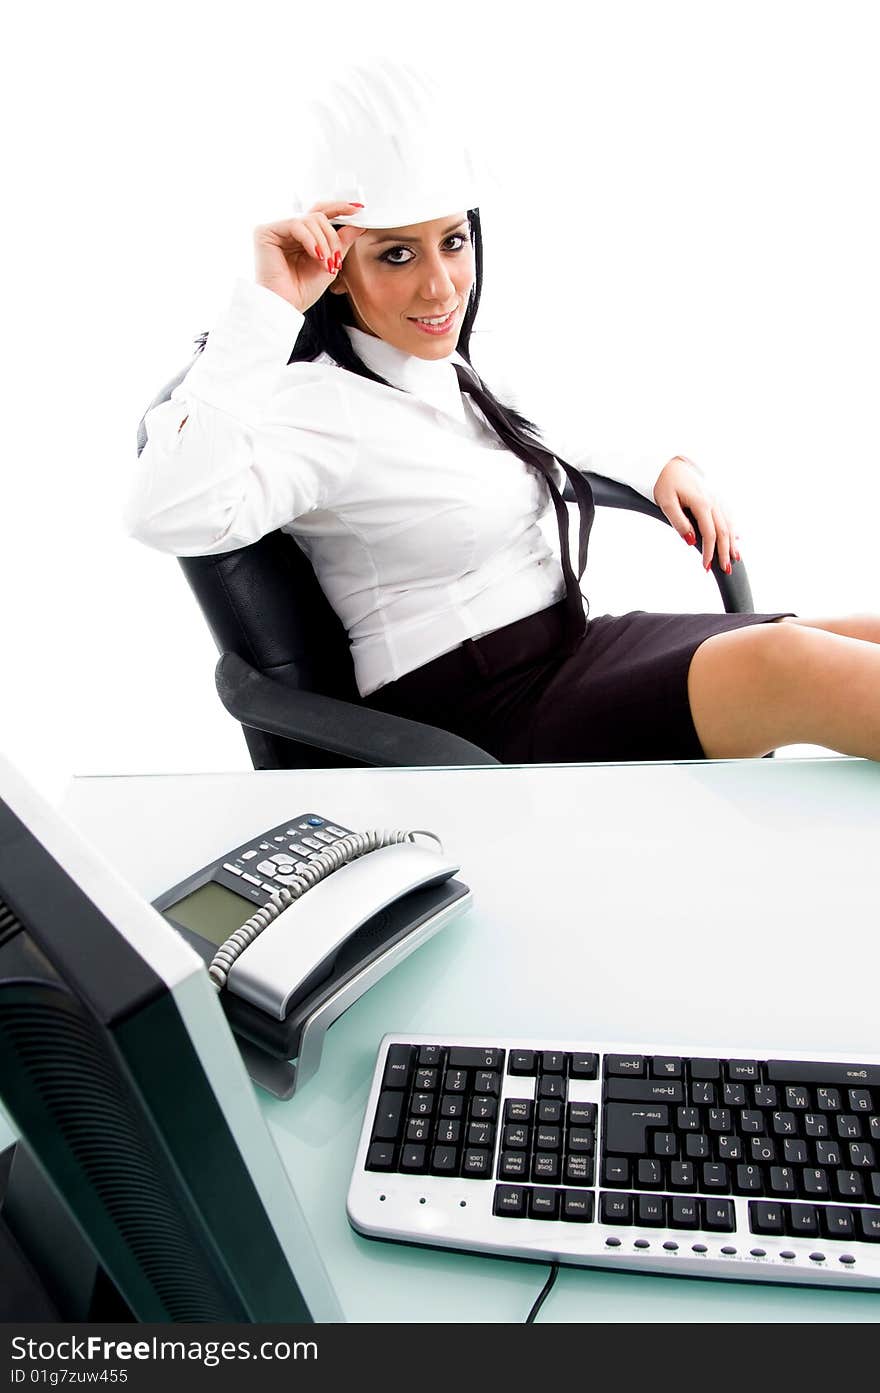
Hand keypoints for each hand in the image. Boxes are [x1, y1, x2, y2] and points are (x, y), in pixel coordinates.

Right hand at [253, 201, 366, 312]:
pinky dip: (310, 240)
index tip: (357, 210)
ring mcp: (277, 230)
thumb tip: (357, 226)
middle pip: (318, 215)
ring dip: (323, 242)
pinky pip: (296, 224)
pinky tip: (315, 254)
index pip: (321, 213)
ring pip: (310, 219)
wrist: (286, 307)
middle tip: (336, 257)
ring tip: (324, 262)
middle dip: (332, 236)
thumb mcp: (330, 262)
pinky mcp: (265, 232)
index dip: (339, 208)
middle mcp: (288, 230)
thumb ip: (342, 242)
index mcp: (302, 236)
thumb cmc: (301, 291)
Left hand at [653, 455, 740, 573]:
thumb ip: (679, 522)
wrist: (670, 462)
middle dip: (725, 552)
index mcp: (702, 504)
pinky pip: (728, 515)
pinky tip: (736, 538)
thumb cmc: (665, 482)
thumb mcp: (666, 503)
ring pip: (729, 524)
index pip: (710, 534)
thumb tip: (691, 541)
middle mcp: (713, 501)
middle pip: (724, 531)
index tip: (706, 567)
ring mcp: (716, 499)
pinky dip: (733, 529)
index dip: (709, 552)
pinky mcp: (714, 497)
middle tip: (726, 570)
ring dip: (732, 543)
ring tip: (735, 559)